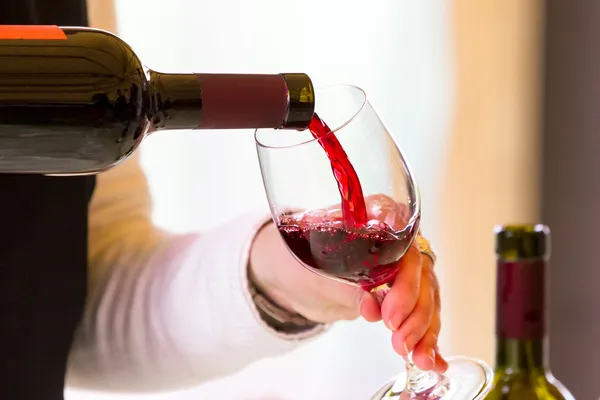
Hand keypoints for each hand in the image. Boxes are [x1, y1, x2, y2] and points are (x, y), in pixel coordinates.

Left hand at [249, 195, 447, 372]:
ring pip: (428, 297)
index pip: (405, 247)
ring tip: (418, 357)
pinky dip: (429, 338)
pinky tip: (434, 360)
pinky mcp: (402, 295)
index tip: (390, 313)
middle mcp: (397, 241)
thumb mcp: (315, 273)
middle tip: (400, 339)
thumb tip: (372, 306)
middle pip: (422, 274)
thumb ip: (345, 288)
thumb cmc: (298, 260)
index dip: (405, 281)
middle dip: (416, 312)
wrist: (291, 276)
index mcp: (376, 219)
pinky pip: (423, 314)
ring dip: (425, 329)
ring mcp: (402, 269)